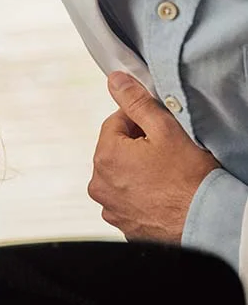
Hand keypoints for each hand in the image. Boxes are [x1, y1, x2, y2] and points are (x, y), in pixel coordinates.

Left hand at [88, 72, 218, 242]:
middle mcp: (99, 184)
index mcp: (105, 157)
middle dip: (136, 145)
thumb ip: (136, 101)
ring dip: (136, 169)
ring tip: (164, 173)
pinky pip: (126, 198)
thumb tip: (115, 81)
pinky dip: (139, 192)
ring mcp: (109, 207)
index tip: (158, 127)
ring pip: (119, 174)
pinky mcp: (121, 223)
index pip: (114, 122)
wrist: (205, 220)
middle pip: (115, 149)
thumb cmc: (189, 178)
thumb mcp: (165, 129)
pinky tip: (160, 192)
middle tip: (165, 151)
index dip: (138, 120)